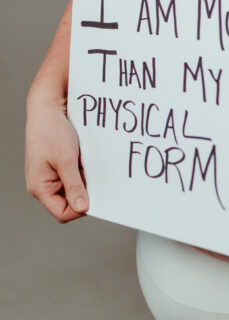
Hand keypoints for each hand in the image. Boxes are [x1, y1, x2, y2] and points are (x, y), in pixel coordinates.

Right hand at [25, 94, 88, 222]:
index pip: (62, 213)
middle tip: (96, 179)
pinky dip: (83, 171)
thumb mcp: (66, 160)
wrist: (47, 106)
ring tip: (89, 166)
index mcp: (40, 187)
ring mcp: (51, 175)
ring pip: (73, 188)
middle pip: (68, 202)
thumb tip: (83, 208)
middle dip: (84, 192)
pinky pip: (74, 176)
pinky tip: (87, 160)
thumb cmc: (51, 131)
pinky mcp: (58, 166)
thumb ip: (74, 185)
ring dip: (85, 180)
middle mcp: (44, 185)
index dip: (80, 209)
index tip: (97, 197)